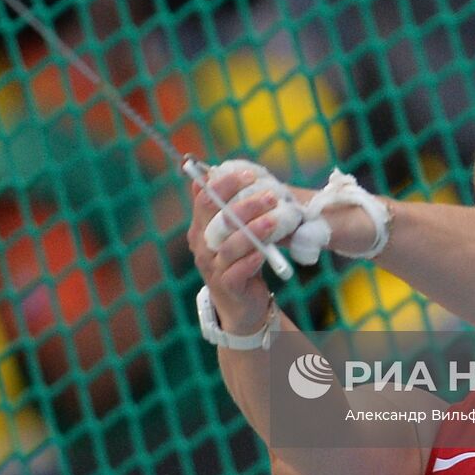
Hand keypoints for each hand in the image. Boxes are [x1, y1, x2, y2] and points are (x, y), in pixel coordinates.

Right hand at [187, 162, 296, 333]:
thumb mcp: (231, 231)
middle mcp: (202, 246)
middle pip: (217, 219)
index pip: (205, 198)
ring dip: (253, 231)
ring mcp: (213, 267)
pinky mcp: (226, 286)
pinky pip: (236, 272)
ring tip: (274, 221)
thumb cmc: (238, 259)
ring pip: (229, 246)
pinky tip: (264, 252)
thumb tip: (210, 171)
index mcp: (201, 227)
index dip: (225, 184)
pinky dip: (250, 260)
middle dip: (244, 205)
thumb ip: (223, 206)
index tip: (251, 175)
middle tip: (271, 195)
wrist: (241, 303)